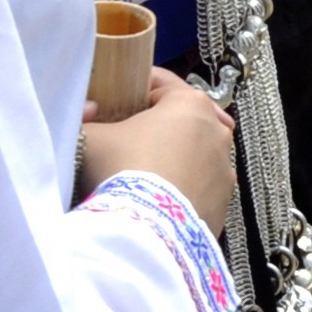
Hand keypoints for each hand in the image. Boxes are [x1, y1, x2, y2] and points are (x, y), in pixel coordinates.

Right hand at [80, 66, 237, 234]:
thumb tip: (87, 111)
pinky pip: (200, 187)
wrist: (144, 228)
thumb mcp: (91, 138)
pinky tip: (158, 199)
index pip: (161, 84)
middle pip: (182, 119)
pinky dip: (182, 189)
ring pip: (194, 154)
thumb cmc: (121, 170)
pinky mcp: (223, 200)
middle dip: (157, 126)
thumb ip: (87, 119)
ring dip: (173, 158)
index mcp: (190, 103)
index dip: (134, 88)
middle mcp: (216, 130)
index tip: (118, 96)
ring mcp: (224, 167)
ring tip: (142, 173)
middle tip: (128, 136)